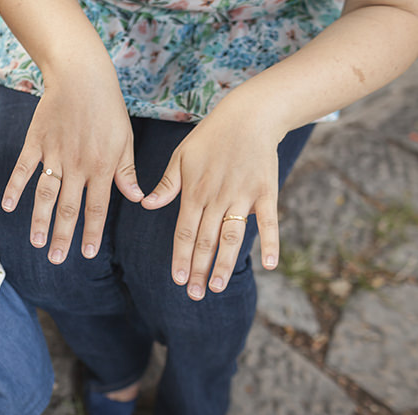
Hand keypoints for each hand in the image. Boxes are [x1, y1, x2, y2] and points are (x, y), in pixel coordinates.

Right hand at [0, 75, 140, 262]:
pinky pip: (23, 170)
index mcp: (102, 167)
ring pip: (45, 195)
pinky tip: (7, 207)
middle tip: (57, 259)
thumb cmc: (108, 109)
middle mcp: (78, 165)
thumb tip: (137, 198)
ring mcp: (54, 155)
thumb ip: (128, 172)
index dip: (92, 232)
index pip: (97, 208)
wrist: (82, 78)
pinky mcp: (36, 143)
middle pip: (68, 208)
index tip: (87, 253)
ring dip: (40, 221)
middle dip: (63, 236)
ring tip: (37, 243)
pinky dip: (14, 188)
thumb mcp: (125, 141)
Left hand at [141, 114, 281, 300]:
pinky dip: (270, 242)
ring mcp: (242, 196)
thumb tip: (147, 205)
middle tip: (195, 295)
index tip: (178, 280)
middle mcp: (217, 198)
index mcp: (194, 193)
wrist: (248, 116)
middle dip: (198, 270)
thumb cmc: (210, 137)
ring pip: (232, 237)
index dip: (181, 258)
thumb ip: (167, 185)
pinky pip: (269, 222)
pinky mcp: (266, 192)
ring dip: (224, 263)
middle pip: (205, 241)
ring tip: (216, 286)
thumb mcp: (181, 157)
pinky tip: (269, 265)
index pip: (184, 233)